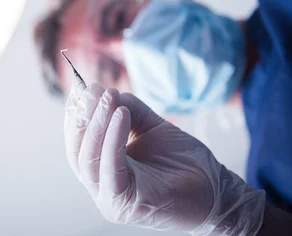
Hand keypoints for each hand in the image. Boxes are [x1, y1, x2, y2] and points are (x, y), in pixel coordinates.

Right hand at [64, 83, 265, 234]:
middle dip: (84, 115)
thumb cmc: (184, 163)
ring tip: (109, 97)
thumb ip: (128, 109)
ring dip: (97, 123)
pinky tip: (120, 114)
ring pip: (89, 158)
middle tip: (95, 90)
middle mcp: (101, 186)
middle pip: (76, 150)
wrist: (216, 190)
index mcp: (102, 169)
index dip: (75, 114)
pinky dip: (112, 138)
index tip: (80, 86)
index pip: (76, 141)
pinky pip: (110, 167)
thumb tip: (105, 91)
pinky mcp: (124, 204)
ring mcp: (109, 198)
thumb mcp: (151, 127)